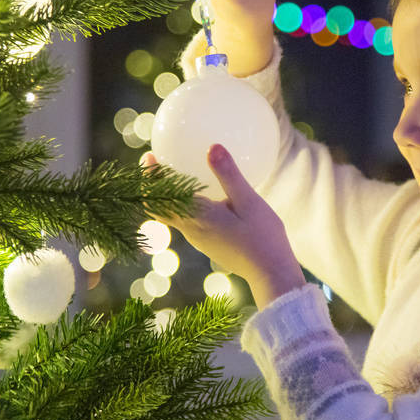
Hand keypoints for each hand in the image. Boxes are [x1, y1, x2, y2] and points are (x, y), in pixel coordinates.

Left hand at [142, 145, 304, 309]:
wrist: (270, 273)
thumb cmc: (262, 237)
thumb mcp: (249, 201)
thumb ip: (229, 175)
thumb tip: (212, 146)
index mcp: (197, 218)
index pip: (159, 200)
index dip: (148, 180)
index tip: (149, 157)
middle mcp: (192, 230)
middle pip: (160, 208)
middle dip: (154, 185)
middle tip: (157, 161)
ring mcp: (199, 239)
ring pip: (174, 215)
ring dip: (169, 195)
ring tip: (177, 172)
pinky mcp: (209, 243)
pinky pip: (189, 220)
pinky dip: (186, 204)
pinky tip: (205, 193)